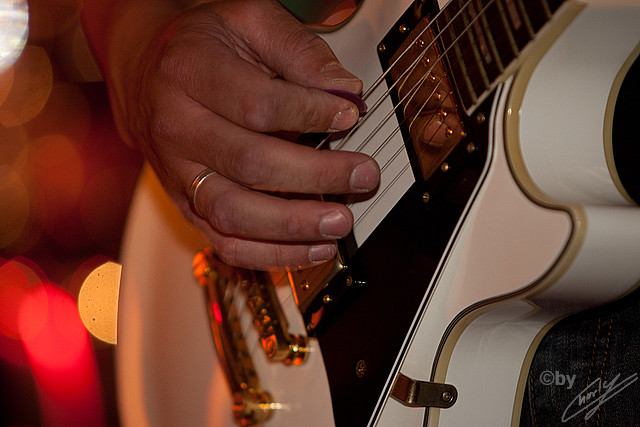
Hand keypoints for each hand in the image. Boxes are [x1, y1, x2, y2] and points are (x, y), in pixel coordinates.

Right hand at [98, 0, 379, 269]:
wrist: (146, 73)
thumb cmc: (202, 47)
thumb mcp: (248, 21)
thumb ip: (299, 51)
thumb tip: (345, 92)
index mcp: (189, 72)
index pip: (258, 105)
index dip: (311, 115)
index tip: (350, 117)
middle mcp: (176, 127)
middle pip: (250, 163)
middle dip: (316, 175)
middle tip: (362, 176)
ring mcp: (177, 173)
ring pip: (234, 213)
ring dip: (294, 225)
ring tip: (339, 223)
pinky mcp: (186, 205)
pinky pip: (224, 242)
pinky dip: (271, 254)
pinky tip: (311, 249)